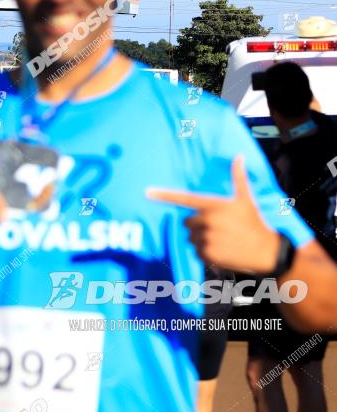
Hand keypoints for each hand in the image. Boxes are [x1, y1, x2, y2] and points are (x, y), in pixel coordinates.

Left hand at [146, 156, 280, 274]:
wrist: (265, 251)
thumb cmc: (254, 222)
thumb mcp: (246, 199)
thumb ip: (238, 177)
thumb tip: (239, 155)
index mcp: (214, 205)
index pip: (184, 198)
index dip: (164, 195)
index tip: (147, 192)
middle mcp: (207, 221)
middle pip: (188, 222)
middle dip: (198, 225)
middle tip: (218, 227)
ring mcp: (207, 239)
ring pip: (191, 238)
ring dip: (201, 239)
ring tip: (221, 239)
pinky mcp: (208, 255)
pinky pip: (196, 252)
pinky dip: (205, 252)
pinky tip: (221, 250)